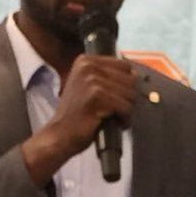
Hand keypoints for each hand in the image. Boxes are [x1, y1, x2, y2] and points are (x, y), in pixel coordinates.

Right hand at [21, 55, 135, 185]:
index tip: (114, 98)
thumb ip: (108, 77)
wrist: (60, 136)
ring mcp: (92, 80)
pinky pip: (126, 107)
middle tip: (113, 111)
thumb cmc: (78, 114)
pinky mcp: (97, 96)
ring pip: (130, 94)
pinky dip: (124, 119)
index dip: (126, 85)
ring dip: (126, 111)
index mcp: (86, 60)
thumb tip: (135, 75)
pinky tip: (113, 124)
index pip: (125, 66)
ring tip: (111, 117)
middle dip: (127, 99)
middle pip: (130, 80)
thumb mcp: (89, 86)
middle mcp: (88, 65)